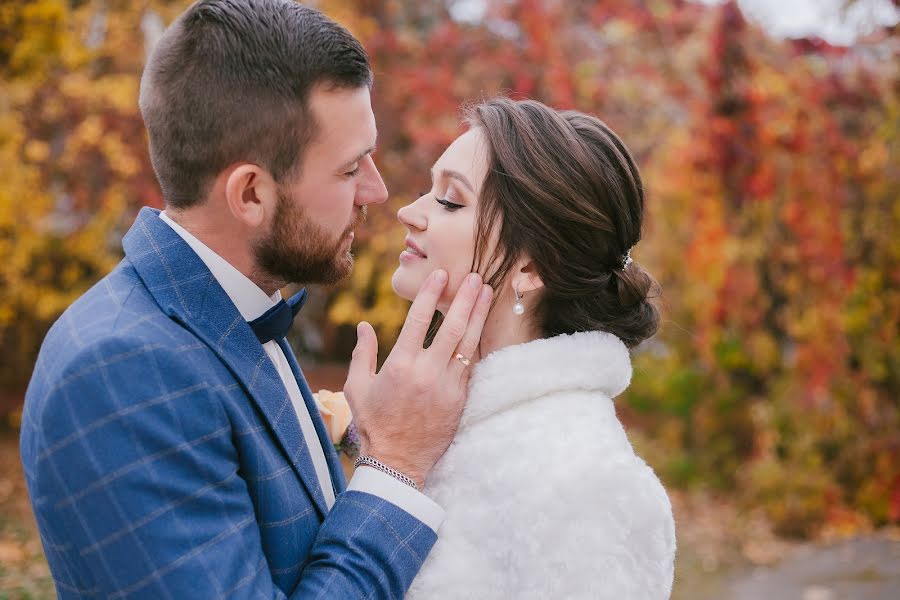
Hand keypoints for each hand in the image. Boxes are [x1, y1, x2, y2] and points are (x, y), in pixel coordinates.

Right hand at [344, 270, 492, 487]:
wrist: (398, 462)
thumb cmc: (374, 423)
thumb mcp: (357, 388)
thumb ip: (362, 354)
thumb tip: (364, 326)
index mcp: (400, 366)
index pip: (419, 321)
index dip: (430, 295)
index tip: (440, 274)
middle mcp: (427, 373)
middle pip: (452, 327)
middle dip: (465, 299)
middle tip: (474, 276)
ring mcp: (447, 386)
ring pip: (468, 343)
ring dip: (478, 315)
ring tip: (487, 292)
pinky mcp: (460, 399)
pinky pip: (471, 365)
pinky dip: (478, 342)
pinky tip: (484, 325)